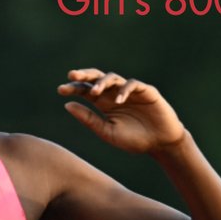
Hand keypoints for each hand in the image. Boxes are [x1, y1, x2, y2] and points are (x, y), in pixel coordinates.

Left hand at [57, 68, 185, 154]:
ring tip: (94, 92)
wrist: (160, 145)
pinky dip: (124, 90)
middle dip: (84, 75)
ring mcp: (130, 91)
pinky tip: (118, 100)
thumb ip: (89, 119)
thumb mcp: (107, 132)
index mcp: (104, 103)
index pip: (86, 91)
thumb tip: (67, 105)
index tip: (60, 90)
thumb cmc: (134, 140)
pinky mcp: (146, 91)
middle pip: (97, 78)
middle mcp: (115, 94)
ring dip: (102, 83)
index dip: (73, 88)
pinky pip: (133, 85)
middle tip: (72, 75)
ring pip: (113, 78)